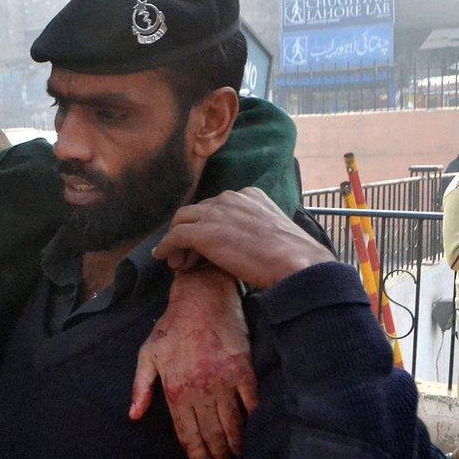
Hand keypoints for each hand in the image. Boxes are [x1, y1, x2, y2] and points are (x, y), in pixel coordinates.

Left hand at [130, 265, 256, 458]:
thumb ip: (140, 388)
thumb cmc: (172, 326)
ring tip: (235, 452)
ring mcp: (223, 380)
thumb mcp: (148, 354)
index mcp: (175, 389)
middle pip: (211, 432)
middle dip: (216, 452)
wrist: (202, 299)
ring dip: (235, 443)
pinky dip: (252, 420)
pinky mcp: (243, 370)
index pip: (186, 432)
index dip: (195, 452)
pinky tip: (251, 429)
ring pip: (232, 423)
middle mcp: (200, 389)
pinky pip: (251, 404)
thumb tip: (134, 415)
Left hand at [153, 188, 334, 288]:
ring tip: (178, 262)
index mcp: (249, 195)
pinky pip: (175, 236)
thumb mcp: (275, 230)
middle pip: (198, 212)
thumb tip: (251, 244)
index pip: (218, 206)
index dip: (210, 225)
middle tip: (189, 256)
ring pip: (182, 221)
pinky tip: (163, 258)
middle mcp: (229, 198)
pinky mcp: (203, 233)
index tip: (209, 245)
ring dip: (177, 241)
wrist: (295, 263)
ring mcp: (214, 213)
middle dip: (191, 232)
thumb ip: (258, 228)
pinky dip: (166, 247)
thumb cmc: (293, 255)